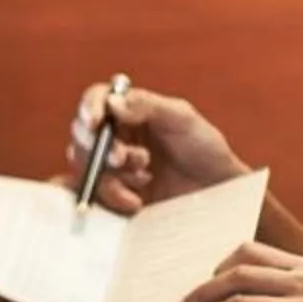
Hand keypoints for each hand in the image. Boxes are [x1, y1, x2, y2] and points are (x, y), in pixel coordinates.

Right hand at [66, 80, 248, 214]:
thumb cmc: (206, 149)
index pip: (97, 99)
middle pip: (82, 134)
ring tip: (145, 178)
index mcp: (131, 110)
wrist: (220, 194)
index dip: (89, 108)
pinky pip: (95, 194)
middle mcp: (117, 135)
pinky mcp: (115, 194)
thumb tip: (112, 102)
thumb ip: (148, 105)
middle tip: (122, 158)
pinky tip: (136, 202)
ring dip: (111, 174)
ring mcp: (114, 167)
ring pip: (86, 166)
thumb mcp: (183, 119)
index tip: (94, 123)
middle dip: (97, 147)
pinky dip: (112, 197)